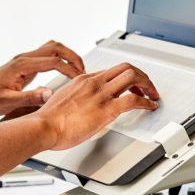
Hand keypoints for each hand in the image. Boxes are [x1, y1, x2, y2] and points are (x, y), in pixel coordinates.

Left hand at [0, 40, 84, 116]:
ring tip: (77, 69)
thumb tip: (50, 94)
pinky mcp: (24, 66)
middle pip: (55, 47)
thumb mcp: (8, 102)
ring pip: (51, 48)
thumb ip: (30, 98)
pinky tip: (64, 71)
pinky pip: (46, 56)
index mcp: (21, 66)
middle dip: (72, 56)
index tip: (79, 79)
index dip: (70, 69)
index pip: (53, 61)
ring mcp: (24, 61)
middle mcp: (23, 59)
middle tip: (83, 70)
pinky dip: (59, 59)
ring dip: (66, 55)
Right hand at [30, 63, 159, 150]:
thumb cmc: (48, 120)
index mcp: (82, 80)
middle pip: (126, 68)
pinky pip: (134, 101)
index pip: (110, 71)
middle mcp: (93, 83)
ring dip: (147, 85)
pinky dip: (146, 103)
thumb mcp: (61, 101)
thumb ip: (73, 99)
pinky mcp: (106, 110)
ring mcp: (100, 94)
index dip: (124, 78)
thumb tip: (77, 107)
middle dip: (141, 76)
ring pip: (133, 77)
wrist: (43, 127)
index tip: (130, 87)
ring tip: (152, 95)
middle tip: (147, 88)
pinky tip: (149, 107)